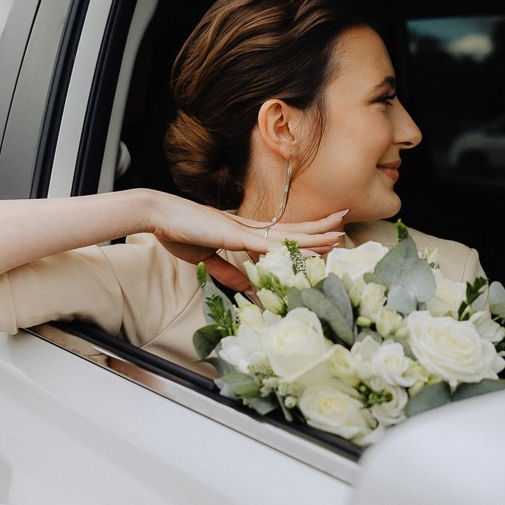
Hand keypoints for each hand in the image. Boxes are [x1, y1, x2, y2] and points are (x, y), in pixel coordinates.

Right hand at [143, 192, 346, 290]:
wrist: (160, 216)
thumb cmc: (179, 233)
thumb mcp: (205, 259)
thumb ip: (227, 273)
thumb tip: (247, 288)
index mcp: (242, 232)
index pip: (280, 234)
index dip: (303, 233)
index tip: (323, 233)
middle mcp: (248, 228)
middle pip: (292, 229)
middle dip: (319, 228)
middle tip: (344, 224)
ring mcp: (243, 229)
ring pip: (287, 234)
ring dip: (314, 235)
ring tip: (338, 233)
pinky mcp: (234, 234)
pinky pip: (269, 243)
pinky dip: (290, 246)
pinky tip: (308, 248)